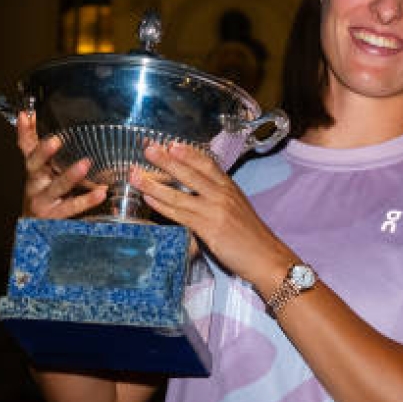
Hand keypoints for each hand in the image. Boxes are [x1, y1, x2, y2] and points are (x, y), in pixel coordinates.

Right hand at [16, 111, 107, 218]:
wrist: (35, 231)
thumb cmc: (42, 194)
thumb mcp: (38, 169)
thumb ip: (34, 143)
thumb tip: (28, 115)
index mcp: (33, 170)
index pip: (26, 147)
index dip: (24, 132)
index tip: (26, 115)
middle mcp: (35, 184)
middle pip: (35, 166)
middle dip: (43, 153)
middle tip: (56, 140)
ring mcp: (43, 202)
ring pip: (55, 188)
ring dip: (69, 176)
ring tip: (85, 164)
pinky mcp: (54, 218)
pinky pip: (71, 208)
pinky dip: (86, 200)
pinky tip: (101, 192)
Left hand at [130, 141, 295, 286]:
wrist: (266, 257)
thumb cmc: (252, 237)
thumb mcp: (238, 209)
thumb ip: (219, 198)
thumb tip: (198, 194)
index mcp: (230, 188)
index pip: (207, 164)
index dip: (188, 153)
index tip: (171, 144)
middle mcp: (222, 195)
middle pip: (190, 173)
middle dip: (166, 160)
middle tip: (147, 149)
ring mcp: (215, 211)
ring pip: (178, 193)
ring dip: (154, 184)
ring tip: (136, 175)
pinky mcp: (208, 228)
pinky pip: (179, 214)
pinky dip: (162, 205)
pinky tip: (149, 199)